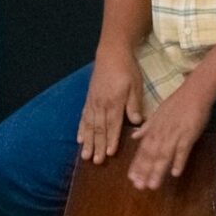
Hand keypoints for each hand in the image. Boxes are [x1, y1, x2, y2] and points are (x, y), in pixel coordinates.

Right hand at [77, 45, 143, 164]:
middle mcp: (101, 105)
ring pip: (89, 126)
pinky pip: (83, 117)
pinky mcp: (88, 99)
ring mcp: (93, 103)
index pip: (112, 125)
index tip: (109, 154)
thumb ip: (134, 104)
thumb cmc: (126, 70)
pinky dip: (81, 129)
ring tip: (84, 156)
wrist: (111, 53)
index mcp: (114, 103)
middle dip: (97, 146)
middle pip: (99, 129)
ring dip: (88, 142)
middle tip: (95, 161)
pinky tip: (79, 139)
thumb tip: (137, 122)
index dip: (111, 140)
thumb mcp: (135, 85)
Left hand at [128, 81, 213, 189]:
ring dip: (158, 171)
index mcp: (153, 130)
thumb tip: (134, 137)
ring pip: (164, 155)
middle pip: (151, 155)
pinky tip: (175, 173)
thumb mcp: (157, 114)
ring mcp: (174, 135)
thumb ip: (146, 127)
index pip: (142, 150)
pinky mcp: (188, 135)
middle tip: (139, 187)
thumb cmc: (177, 103)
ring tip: (153, 186)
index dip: (137, 165)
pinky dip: (179, 161)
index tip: (131, 179)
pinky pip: (183, 150)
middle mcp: (161, 134)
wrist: (194, 92)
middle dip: (144, 172)